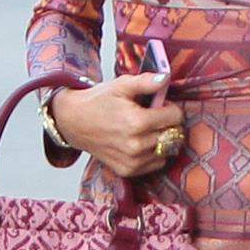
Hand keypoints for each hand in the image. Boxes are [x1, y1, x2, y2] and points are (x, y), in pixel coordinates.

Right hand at [48, 73, 184, 179]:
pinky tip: (141, 142)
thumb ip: (146, 82)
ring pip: (168, 149)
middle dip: (168, 123)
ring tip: (146, 129)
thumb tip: (165, 78)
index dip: (170, 108)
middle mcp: (136, 145)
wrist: (74, 122)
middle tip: (152, 116)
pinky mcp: (128, 170)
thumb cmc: (99, 101)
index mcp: (136, 122)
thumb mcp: (121, 85)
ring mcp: (132, 160)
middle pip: (173, 134)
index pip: (175, 117)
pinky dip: (154, 153)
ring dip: (162, 139)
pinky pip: (157, 163)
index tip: (159, 105)